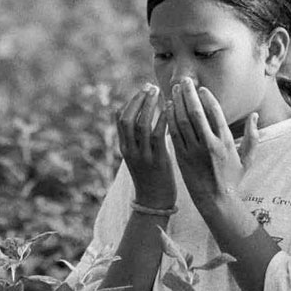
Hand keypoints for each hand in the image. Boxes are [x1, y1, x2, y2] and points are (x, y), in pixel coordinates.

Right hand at [115, 83, 175, 207]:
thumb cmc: (150, 178)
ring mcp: (143, 156)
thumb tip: (143, 121)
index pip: (121, 119)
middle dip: (138, 100)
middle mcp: (130, 150)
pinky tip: (170, 109)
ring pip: (141, 124)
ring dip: (149, 105)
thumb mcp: (139, 158)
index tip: (142, 90)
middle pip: (129, 118)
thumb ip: (138, 141)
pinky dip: (162, 119)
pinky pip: (157, 135)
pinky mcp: (157, 161)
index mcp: (125, 149)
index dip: (130, 102)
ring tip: (159, 92)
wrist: (154, 203)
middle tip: (150, 87)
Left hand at [168, 81, 259, 211]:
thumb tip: (255, 115)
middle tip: (184, 80)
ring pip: (182, 121)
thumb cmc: (232, 179)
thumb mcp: (247, 158)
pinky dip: (170, 118)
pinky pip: (174, 134)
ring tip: (174, 89)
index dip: (207, 98)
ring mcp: (194, 151)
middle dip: (189, 94)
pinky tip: (168, 107)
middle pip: (196, 113)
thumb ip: (253, 136)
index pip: (215, 113)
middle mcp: (209, 145)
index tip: (201, 88)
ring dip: (177, 102)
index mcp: (225, 142)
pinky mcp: (182, 158)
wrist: (216, 201)